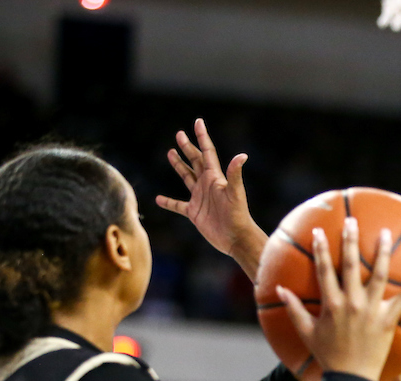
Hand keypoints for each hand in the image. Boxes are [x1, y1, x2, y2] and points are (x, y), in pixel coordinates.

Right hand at [156, 118, 267, 280]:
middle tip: (179, 134)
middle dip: (187, 147)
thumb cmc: (238, 216)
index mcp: (215, 177)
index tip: (198, 121)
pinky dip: (168, 202)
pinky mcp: (194, 212)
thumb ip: (235, 174)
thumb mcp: (235, 193)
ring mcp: (200, 198)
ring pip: (186, 177)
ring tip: (170, 153)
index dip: (202, 137)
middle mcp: (207, 185)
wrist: (235, 238)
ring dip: (179, 166)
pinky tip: (159, 199)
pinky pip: (178, 205)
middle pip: (194, 161)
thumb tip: (242, 155)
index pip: (207, 152)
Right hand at [277, 217, 400, 380]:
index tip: (318, 231)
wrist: (351, 378)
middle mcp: (351, 302)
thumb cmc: (328, 356)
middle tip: (352, 220)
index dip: (320, 249)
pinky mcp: (389, 319)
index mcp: (331, 304)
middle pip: (350, 264)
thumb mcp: (306, 332)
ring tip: (386, 233)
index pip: (324, 270)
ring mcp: (372, 310)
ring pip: (378, 274)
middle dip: (350, 240)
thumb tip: (280, 289)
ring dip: (382, 252)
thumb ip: (294, 309)